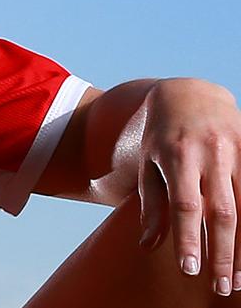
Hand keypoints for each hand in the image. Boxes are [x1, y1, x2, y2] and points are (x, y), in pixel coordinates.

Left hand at [137, 77, 240, 295]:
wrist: (190, 94)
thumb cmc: (163, 135)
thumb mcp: (149, 163)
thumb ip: (151, 204)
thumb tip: (149, 246)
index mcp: (178, 154)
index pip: (185, 205)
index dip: (189, 239)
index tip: (190, 270)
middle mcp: (210, 152)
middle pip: (221, 211)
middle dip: (222, 253)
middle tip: (221, 286)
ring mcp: (237, 150)